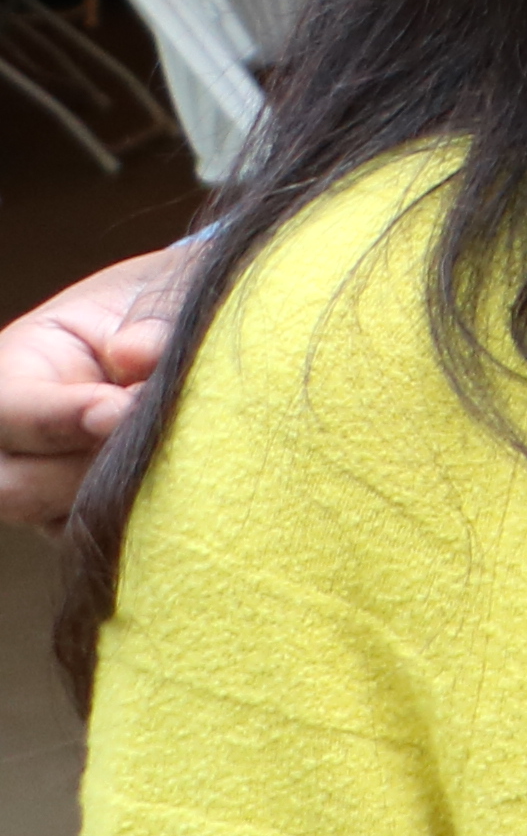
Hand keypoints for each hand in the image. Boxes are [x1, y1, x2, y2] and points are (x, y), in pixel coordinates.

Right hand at [0, 246, 183, 530]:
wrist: (198, 340)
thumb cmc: (168, 309)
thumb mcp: (164, 294)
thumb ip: (154, 320)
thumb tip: (137, 354)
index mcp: (15, 368)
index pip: (6, 407)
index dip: (58, 416)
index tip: (119, 409)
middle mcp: (16, 439)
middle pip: (12, 485)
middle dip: (84, 469)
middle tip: (157, 440)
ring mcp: (49, 487)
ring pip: (59, 521)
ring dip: (122, 497)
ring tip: (186, 458)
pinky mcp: (89, 521)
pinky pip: (107, 541)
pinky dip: (146, 521)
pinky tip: (193, 492)